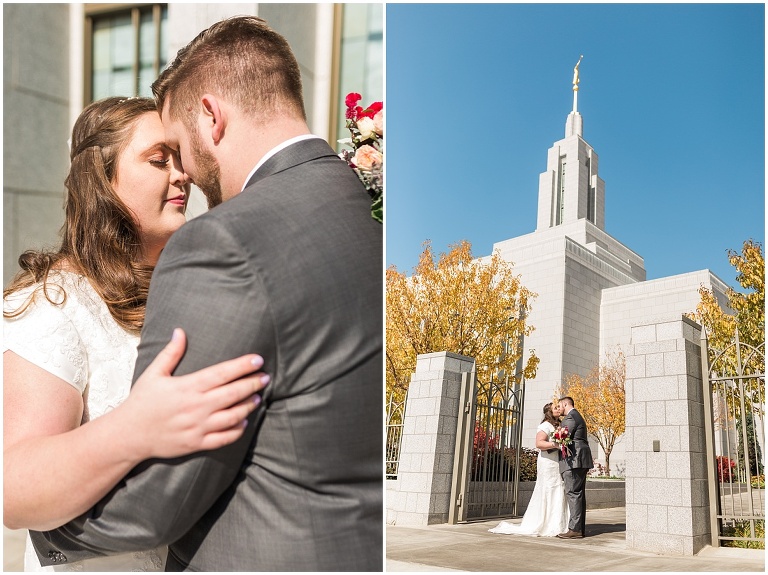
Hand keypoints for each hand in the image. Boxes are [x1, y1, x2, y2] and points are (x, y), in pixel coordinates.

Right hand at [117, 328, 269, 459]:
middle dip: (252, 384)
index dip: (243, 366)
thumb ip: (171, 353)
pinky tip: (243, 422)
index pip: (222, 373)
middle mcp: (196, 407)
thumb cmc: (141, 402)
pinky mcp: (197, 443)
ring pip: (233, 416)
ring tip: (257, 398)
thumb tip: (180, 330)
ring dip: (248, 406)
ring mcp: (197, 427)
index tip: (258, 360)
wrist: (128, 435)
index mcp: (187, 387)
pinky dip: (237, 430)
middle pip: (233, 394)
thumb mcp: (154, 374)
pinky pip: (224, 438)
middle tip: (265, 378)